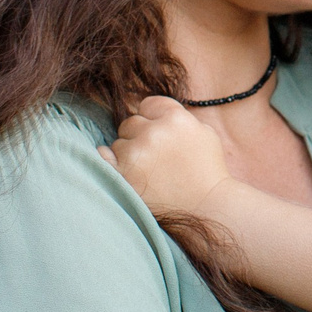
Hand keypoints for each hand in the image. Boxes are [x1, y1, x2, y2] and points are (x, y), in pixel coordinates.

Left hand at [103, 95, 231, 216]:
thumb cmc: (208, 171)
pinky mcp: (123, 175)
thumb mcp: (204, 133)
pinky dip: (108, 160)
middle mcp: (154, 132)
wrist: (206, 207)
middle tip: (154, 154)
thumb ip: (180, 117)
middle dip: (140, 135)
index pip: (148, 105)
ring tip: (148, 170)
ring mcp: (136, 153)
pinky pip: (103, 157)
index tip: (159, 132)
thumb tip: (154, 113)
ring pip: (118, 142)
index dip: (152, 118)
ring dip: (128, 153)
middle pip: (131, 122)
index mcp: (176, 118)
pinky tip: (121, 167)